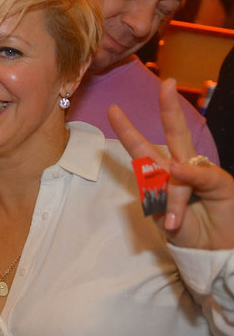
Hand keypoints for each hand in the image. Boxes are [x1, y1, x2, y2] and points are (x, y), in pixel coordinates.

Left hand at [108, 78, 233, 249]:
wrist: (213, 252)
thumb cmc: (186, 232)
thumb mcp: (163, 216)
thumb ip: (162, 194)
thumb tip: (171, 170)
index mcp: (163, 174)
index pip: (143, 148)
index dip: (129, 130)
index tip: (113, 109)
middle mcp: (184, 168)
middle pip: (175, 134)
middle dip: (170, 108)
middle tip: (166, 83)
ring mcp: (203, 173)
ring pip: (183, 164)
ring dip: (174, 192)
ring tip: (173, 220)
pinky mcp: (221, 183)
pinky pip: (200, 176)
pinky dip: (188, 177)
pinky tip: (181, 175)